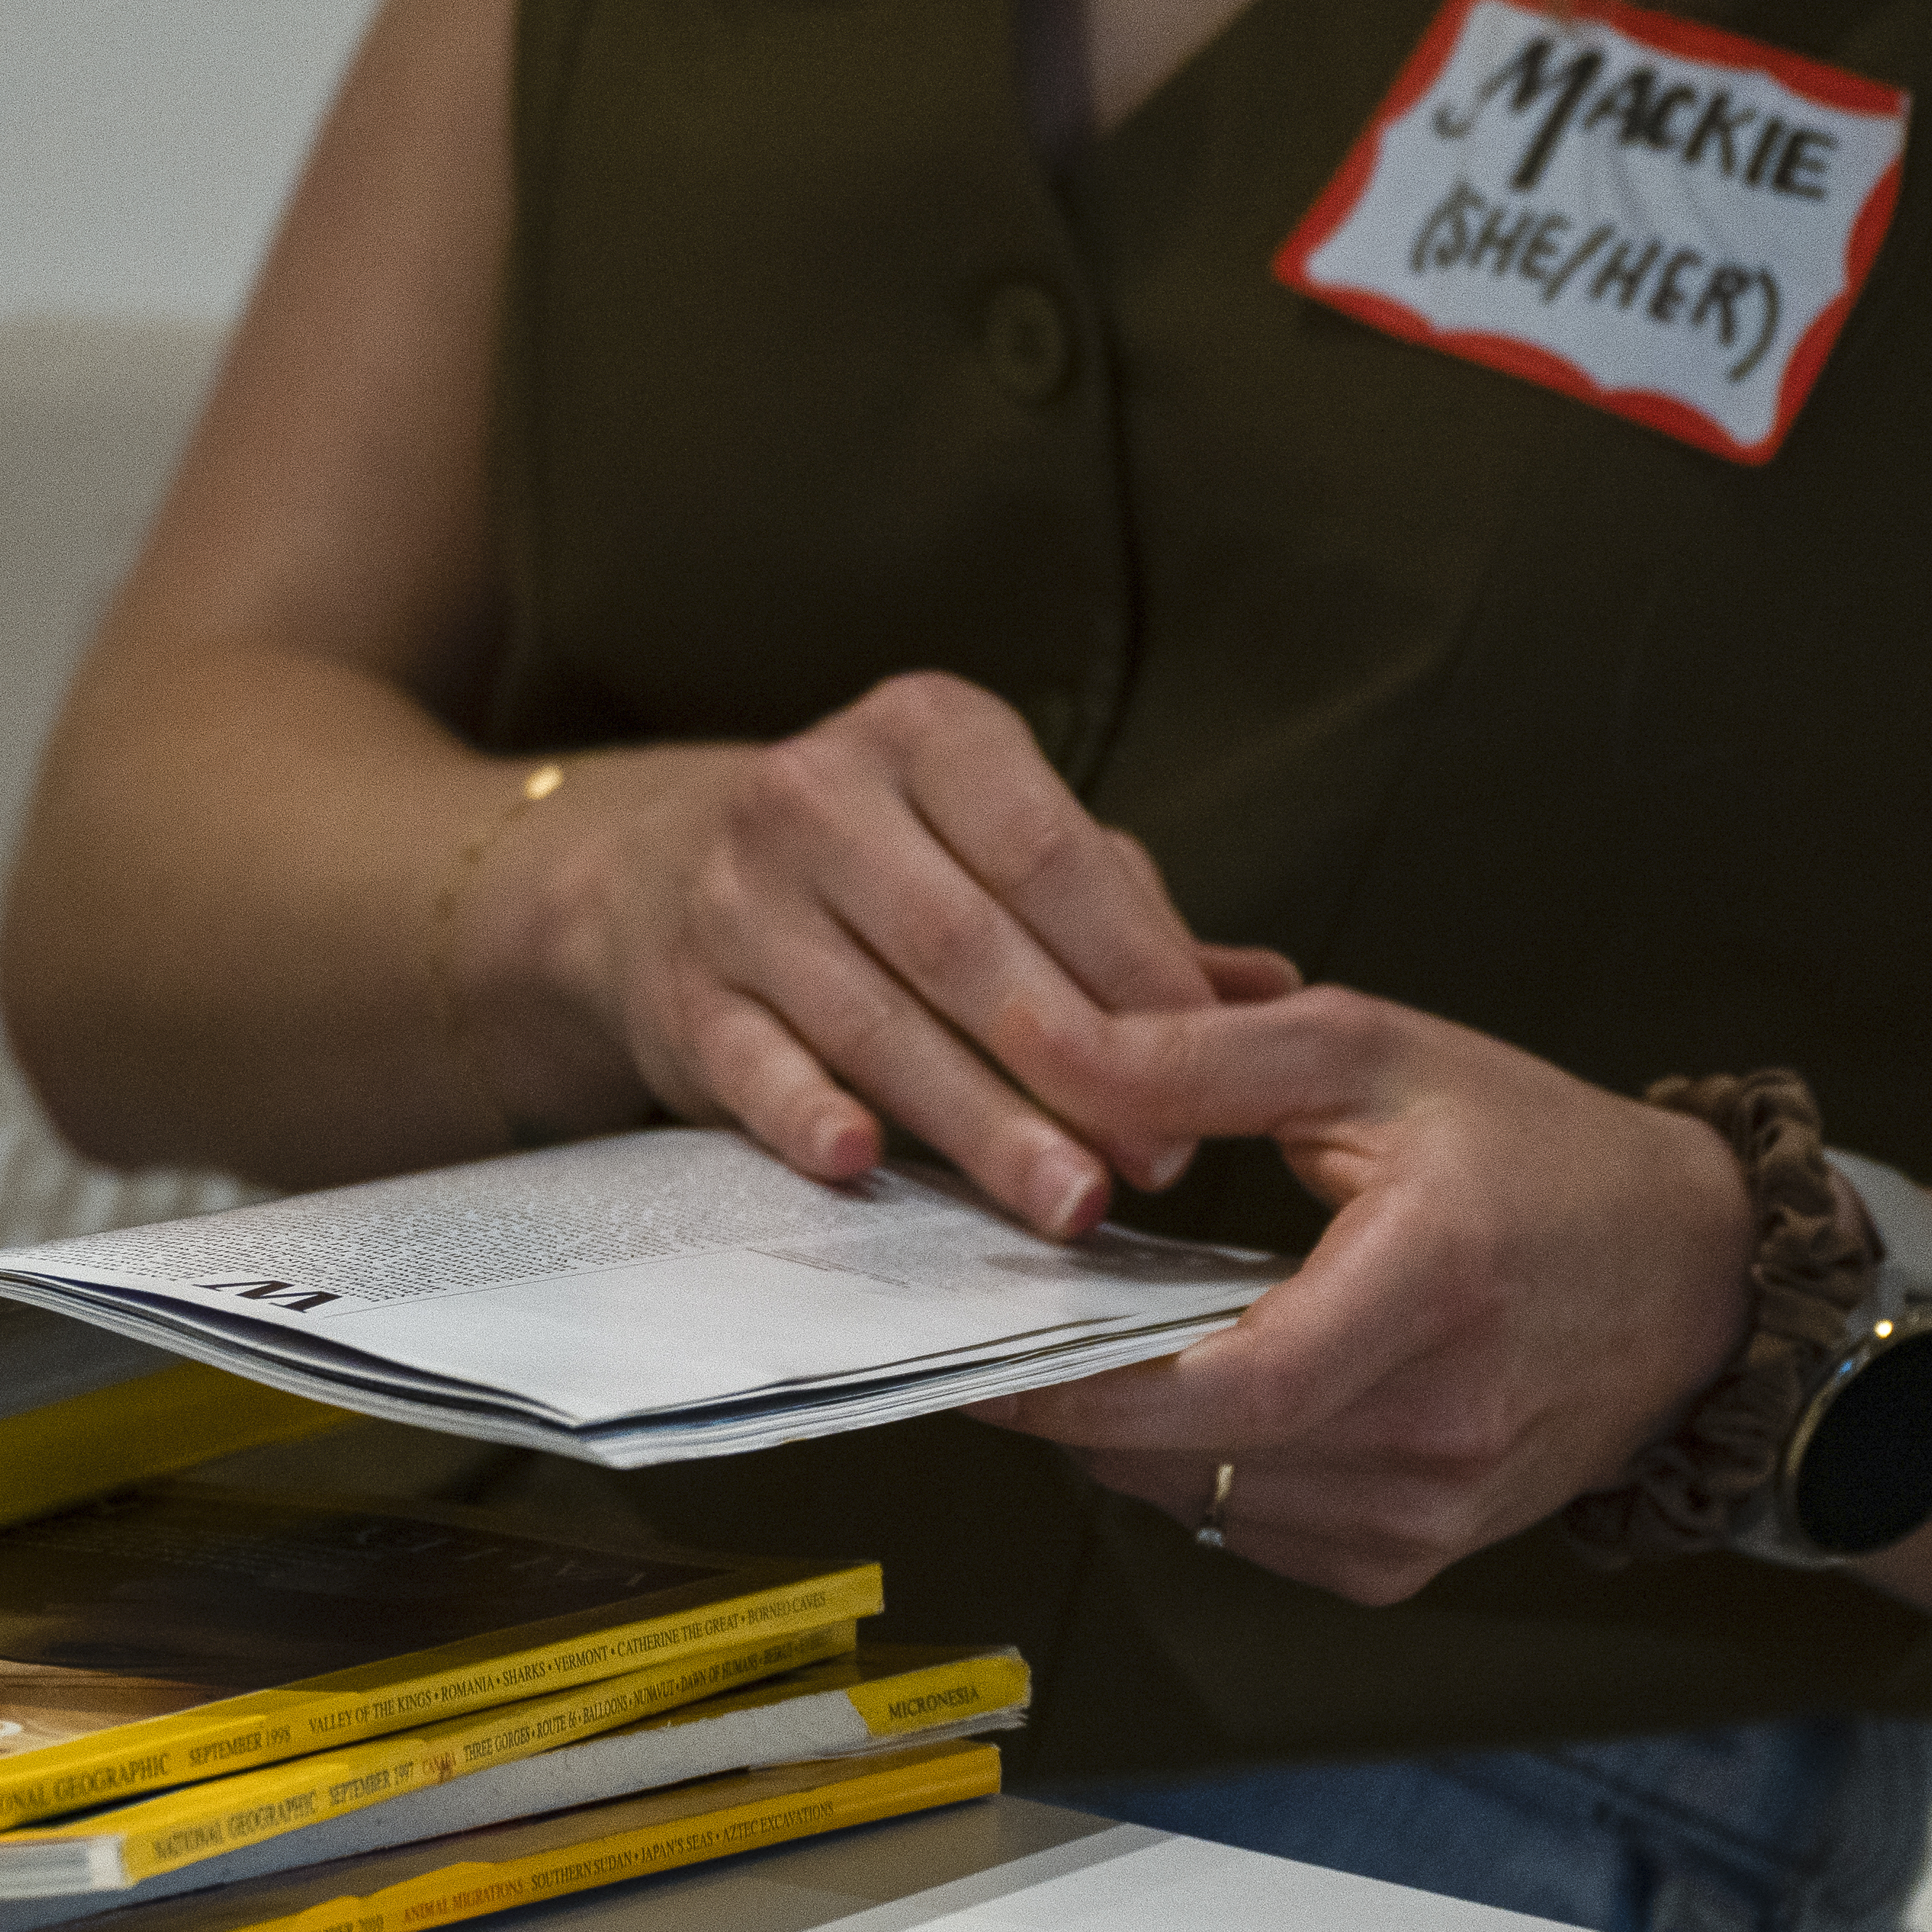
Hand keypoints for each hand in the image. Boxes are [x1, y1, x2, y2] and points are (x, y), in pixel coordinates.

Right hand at [474, 672, 1294, 1232]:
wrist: (659, 878)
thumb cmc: (888, 868)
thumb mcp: (1000, 848)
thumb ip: (1127, 917)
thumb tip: (1271, 995)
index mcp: (928, 732)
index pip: (1051, 851)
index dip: (1136, 969)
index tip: (1209, 1074)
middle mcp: (820, 792)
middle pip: (969, 942)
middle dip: (1073, 1063)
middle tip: (1158, 1161)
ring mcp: (738, 895)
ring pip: (874, 1018)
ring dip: (977, 1120)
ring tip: (1067, 1199)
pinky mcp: (680, 994)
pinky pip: (751, 1064)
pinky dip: (808, 1114)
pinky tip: (865, 1166)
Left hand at [974, 986, 1752, 1600]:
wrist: (1693, 1276)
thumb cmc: (1538, 1152)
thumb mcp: (1375, 1052)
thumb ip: (1204, 1054)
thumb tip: (1050, 1045)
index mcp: (1437, 1285)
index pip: (1238, 1383)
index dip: (1095, 1387)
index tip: (989, 1353)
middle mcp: (1443, 1424)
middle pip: (1201, 1456)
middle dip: (1077, 1403)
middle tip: (996, 1332)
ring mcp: (1434, 1511)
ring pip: (1209, 1505)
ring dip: (1130, 1439)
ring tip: (1092, 1347)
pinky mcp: (1416, 1559)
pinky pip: (1255, 1533)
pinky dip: (1200, 1473)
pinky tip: (1195, 1396)